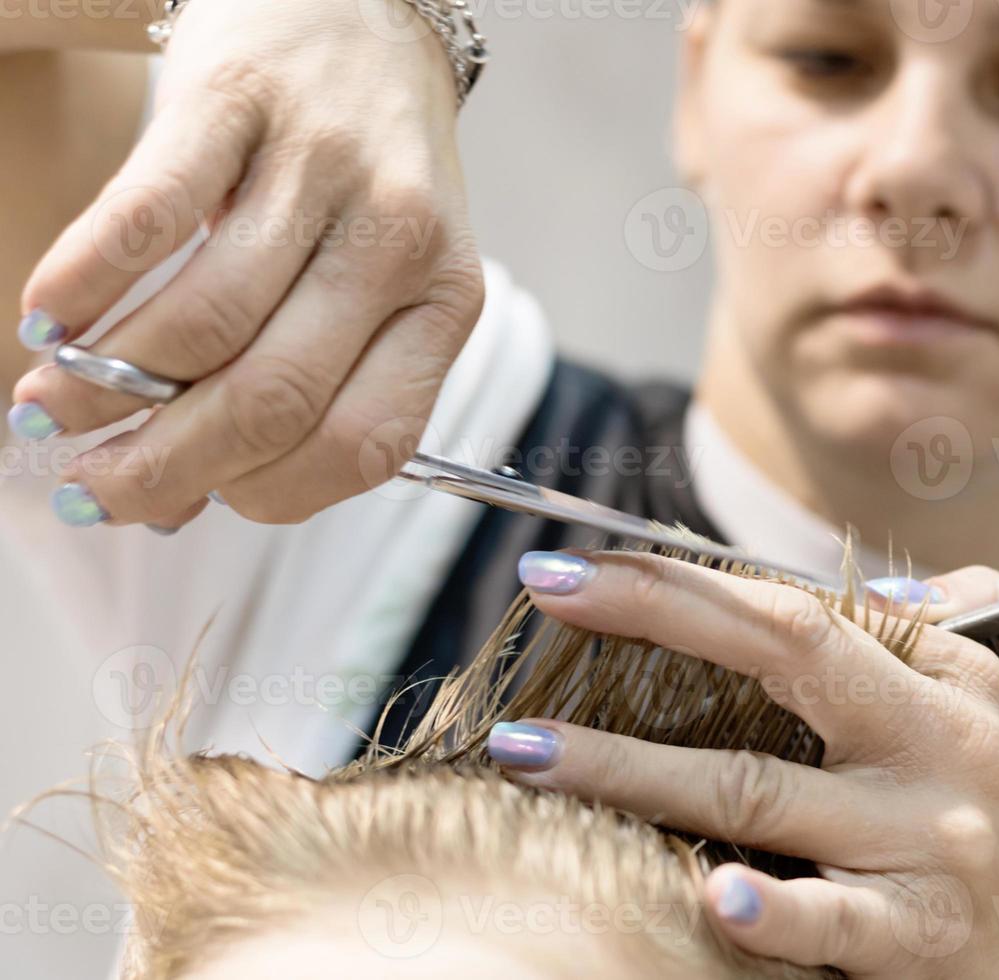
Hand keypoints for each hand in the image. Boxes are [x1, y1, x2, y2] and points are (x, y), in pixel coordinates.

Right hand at [10, 0, 484, 528]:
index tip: (194, 501)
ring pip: (205, 322)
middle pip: (274, 399)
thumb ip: (313, 387)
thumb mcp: (376, 286)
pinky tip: (47, 321)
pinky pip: (148, 219)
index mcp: (446, 305)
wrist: (362, 19)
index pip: (365, 445)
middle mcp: (398, 243)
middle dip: (168, 464)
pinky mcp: (239, 104)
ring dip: (107, 387)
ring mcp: (321, 168)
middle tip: (96, 486)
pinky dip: (82, 284)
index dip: (267, 497)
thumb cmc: (361, 182)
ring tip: (48, 410)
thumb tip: (187, 503)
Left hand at [490, 551, 998, 978]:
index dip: (686, 580)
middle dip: (659, 609)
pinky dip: (774, 910)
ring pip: (758, 789)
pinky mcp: (924, 932)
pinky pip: (835, 918)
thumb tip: (854, 580)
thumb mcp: (993, 707)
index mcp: (952, 675)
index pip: (801, 607)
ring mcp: (933, 838)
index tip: (580, 567)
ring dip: (630, 768)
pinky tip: (714, 899)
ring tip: (527, 751)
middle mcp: (943, 742)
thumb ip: (931, 631)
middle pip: (787, 651)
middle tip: (545, 586)